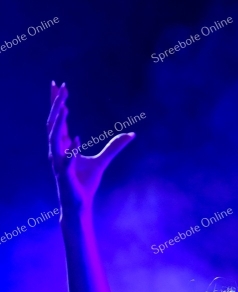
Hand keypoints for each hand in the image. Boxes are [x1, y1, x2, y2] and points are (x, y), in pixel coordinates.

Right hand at [47, 82, 134, 210]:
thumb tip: (131, 135)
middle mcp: (57, 151)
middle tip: (61, 87)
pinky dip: (71, 151)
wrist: (79, 206)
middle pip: (52, 124)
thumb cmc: (85, 184)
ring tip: (65, 107)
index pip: (58, 120)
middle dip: (56, 105)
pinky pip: (66, 161)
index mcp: (63, 146)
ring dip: (59, 123)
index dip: (57, 102)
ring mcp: (59, 163)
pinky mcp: (65, 176)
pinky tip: (77, 139)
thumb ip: (114, 147)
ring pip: (54, 139)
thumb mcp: (102, 162)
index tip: (58, 84)